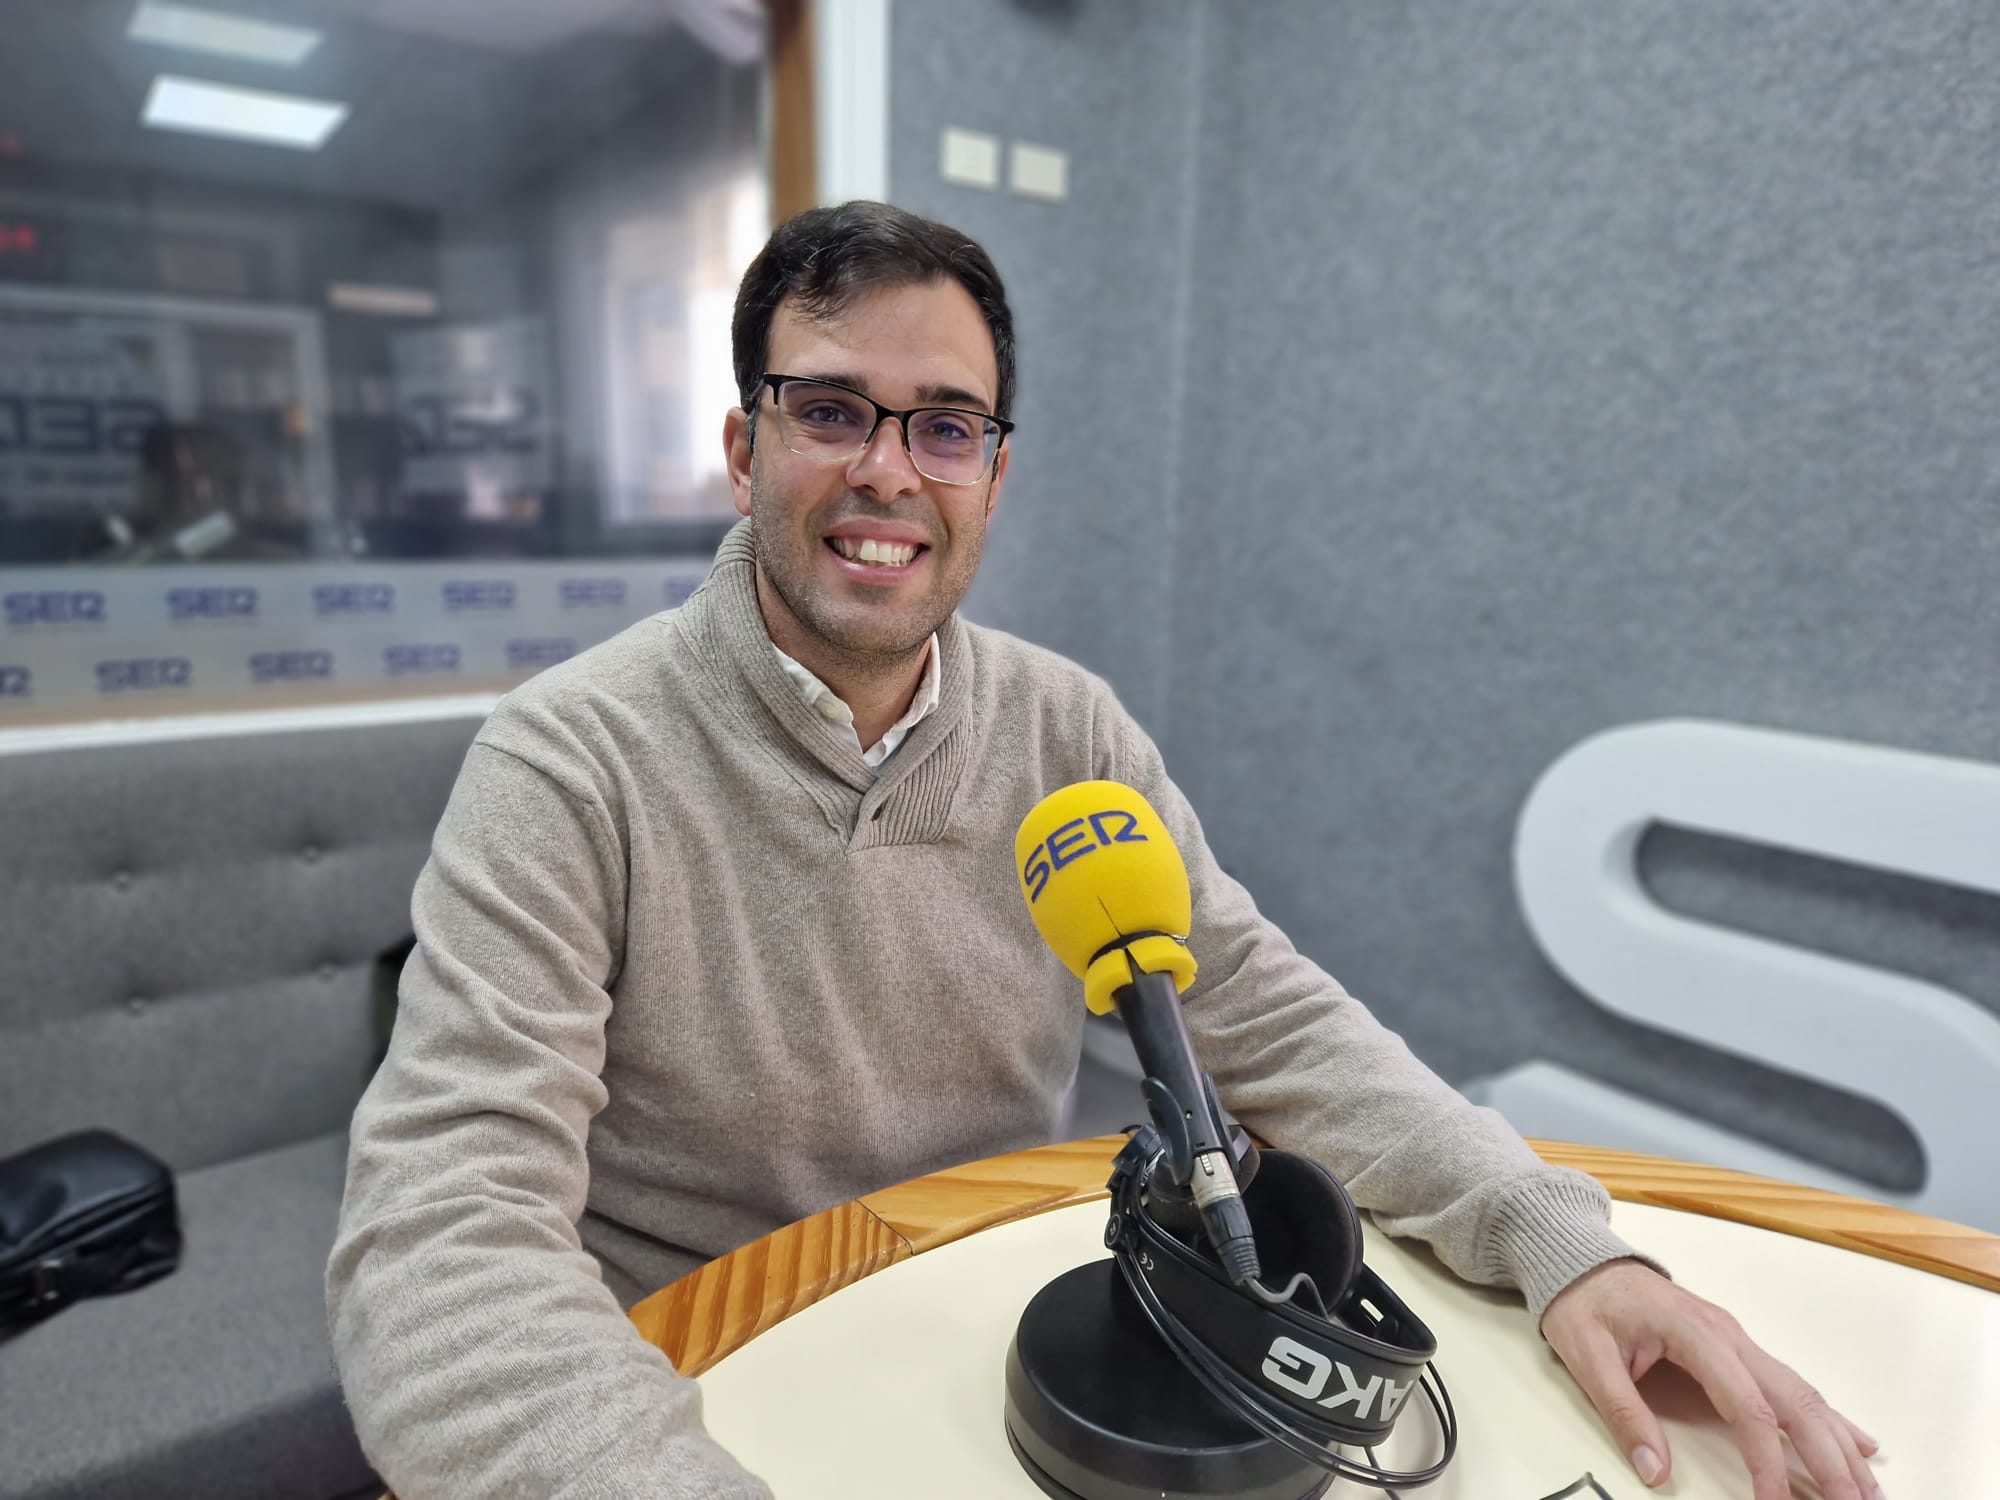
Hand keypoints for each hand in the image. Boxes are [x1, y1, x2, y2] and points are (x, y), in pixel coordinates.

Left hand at [1540, 1259, 1881, 1499]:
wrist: (1584, 1260)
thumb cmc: (1586, 1301)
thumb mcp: (1587, 1355)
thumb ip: (1622, 1412)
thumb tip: (1653, 1470)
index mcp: (1696, 1333)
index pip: (1747, 1407)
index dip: (1767, 1461)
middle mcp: (1730, 1335)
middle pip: (1794, 1401)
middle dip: (1830, 1458)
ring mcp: (1738, 1339)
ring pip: (1802, 1393)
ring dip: (1838, 1442)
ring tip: (1867, 1489)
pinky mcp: (1736, 1348)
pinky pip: (1790, 1385)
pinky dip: (1827, 1418)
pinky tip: (1856, 1442)